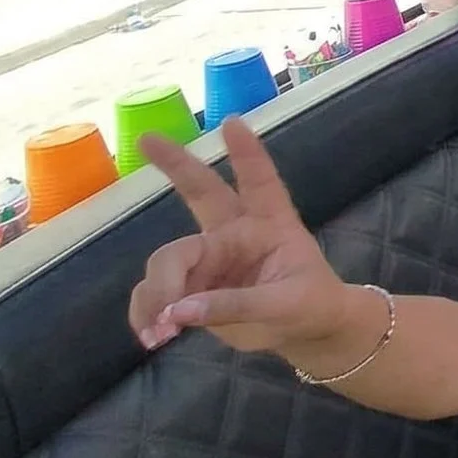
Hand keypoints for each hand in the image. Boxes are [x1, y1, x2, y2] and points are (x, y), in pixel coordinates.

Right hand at [129, 118, 345, 354]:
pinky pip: (155, 293)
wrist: (307, 332)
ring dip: (158, 292)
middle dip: (175, 164)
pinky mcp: (191, 286)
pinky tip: (152, 335)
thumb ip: (235, 305)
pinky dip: (147, 313)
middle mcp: (236, 233)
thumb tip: (177, 311)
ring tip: (162, 330)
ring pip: (167, 260)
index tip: (233, 122)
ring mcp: (211, 258)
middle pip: (201, 192)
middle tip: (147, 139)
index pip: (261, 182)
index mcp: (272, 224)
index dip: (247, 153)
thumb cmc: (310, 304)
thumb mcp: (287, 305)